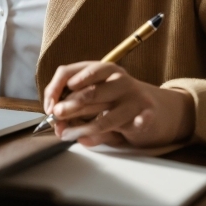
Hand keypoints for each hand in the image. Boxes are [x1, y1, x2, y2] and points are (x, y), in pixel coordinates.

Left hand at [44, 61, 194, 147]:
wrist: (155, 106)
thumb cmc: (119, 103)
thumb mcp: (98, 102)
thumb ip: (79, 113)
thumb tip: (59, 128)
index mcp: (101, 70)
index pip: (71, 71)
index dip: (56, 88)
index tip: (49, 106)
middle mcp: (118, 79)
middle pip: (89, 92)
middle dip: (70, 106)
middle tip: (57, 117)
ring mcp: (134, 96)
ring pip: (108, 114)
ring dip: (87, 127)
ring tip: (72, 135)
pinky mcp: (148, 112)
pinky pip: (139, 120)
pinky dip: (135, 124)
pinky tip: (134, 125)